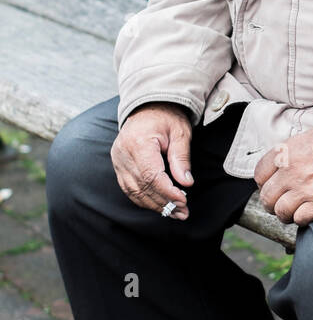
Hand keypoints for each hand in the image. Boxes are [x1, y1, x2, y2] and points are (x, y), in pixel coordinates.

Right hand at [111, 102, 193, 219]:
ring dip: (155, 205)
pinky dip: (144, 199)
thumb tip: (186, 182)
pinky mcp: (118, 165)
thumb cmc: (166, 117)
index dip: (167, 192)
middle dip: (164, 202)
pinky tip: (160, 205)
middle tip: (183, 212)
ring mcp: (118, 160)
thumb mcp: (180, 132)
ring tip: (175, 212)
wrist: (148, 107)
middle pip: (142, 187)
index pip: (151, 176)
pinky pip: (129, 189)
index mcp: (138, 143)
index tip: (183, 201)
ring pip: (134, 192)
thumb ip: (181, 158)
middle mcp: (123, 153)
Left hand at [254, 119, 312, 225]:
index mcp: (285, 152)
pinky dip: (301, 219)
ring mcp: (306, 187)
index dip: (264, 184)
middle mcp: (291, 171)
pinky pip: (300, 219)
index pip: (259, 175)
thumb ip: (288, 155)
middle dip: (272, 203)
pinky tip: (308, 212)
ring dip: (285, 214)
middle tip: (280, 202)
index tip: (271, 186)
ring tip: (293, 210)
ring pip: (281, 211)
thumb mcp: (306, 138)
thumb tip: (277, 171)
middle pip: (267, 197)